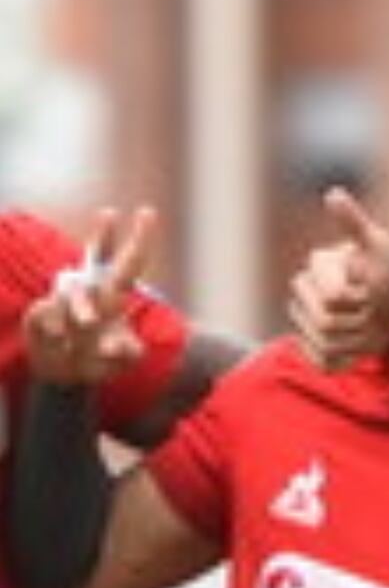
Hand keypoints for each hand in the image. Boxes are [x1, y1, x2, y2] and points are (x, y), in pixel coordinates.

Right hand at [21, 208, 155, 390]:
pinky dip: (56, 332)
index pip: (130, 263)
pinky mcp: (40, 312)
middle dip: (104, 233)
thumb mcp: (119, 360)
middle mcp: (90, 288)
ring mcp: (64, 298)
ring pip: (74, 292)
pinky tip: (59, 340)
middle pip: (98, 255)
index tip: (148, 211)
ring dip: (82, 309)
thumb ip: (125, 352)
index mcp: (114, 294)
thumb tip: (118, 345)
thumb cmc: (97, 360)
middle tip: (111, 212)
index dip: (139, 238)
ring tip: (87, 326)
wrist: (63, 375)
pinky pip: (48, 315)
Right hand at [287, 187, 388, 369]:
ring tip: (371, 325)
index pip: (333, 297)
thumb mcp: (379, 246)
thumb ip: (354, 223)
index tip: (374, 290)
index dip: (361, 299)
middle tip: (376, 310)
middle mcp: (304, 292)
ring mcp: (306, 320)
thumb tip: (332, 195)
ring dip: (357, 340)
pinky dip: (346, 360)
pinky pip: (321, 362)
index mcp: (316, 267)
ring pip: (326, 344)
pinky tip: (360, 346)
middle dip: (360, 320)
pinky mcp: (313, 346)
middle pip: (326, 323)